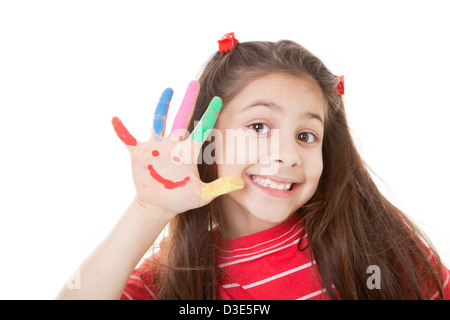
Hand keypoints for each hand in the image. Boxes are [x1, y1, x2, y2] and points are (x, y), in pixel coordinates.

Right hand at [111, 81, 243, 214]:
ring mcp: (156, 146)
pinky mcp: (139, 153)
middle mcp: (173, 144)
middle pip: (182, 118)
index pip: (202, 129)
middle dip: (188, 101)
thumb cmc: (180, 198)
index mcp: (188, 151)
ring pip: (159, 121)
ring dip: (163, 106)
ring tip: (168, 90)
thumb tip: (240, 182)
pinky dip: (122, 130)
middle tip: (194, 83)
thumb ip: (220, 187)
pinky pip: (128, 138)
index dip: (210, 114)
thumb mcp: (202, 194)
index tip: (219, 99)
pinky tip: (115, 120)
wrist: (158, 205)